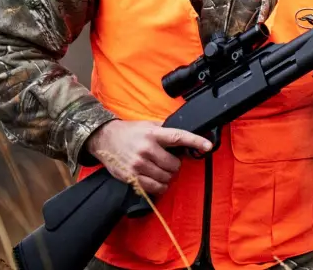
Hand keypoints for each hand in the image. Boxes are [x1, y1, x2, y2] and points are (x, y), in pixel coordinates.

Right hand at [85, 120, 212, 193]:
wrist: (104, 138)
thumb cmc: (130, 132)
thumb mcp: (148, 125)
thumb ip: (165, 130)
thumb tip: (185, 134)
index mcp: (153, 134)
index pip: (178, 137)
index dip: (195, 141)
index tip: (208, 145)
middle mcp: (146, 149)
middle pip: (174, 164)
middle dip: (174, 165)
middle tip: (168, 161)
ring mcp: (138, 164)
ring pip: (165, 178)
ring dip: (167, 176)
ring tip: (160, 170)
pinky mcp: (131, 177)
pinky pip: (154, 188)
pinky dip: (160, 187)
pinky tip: (157, 181)